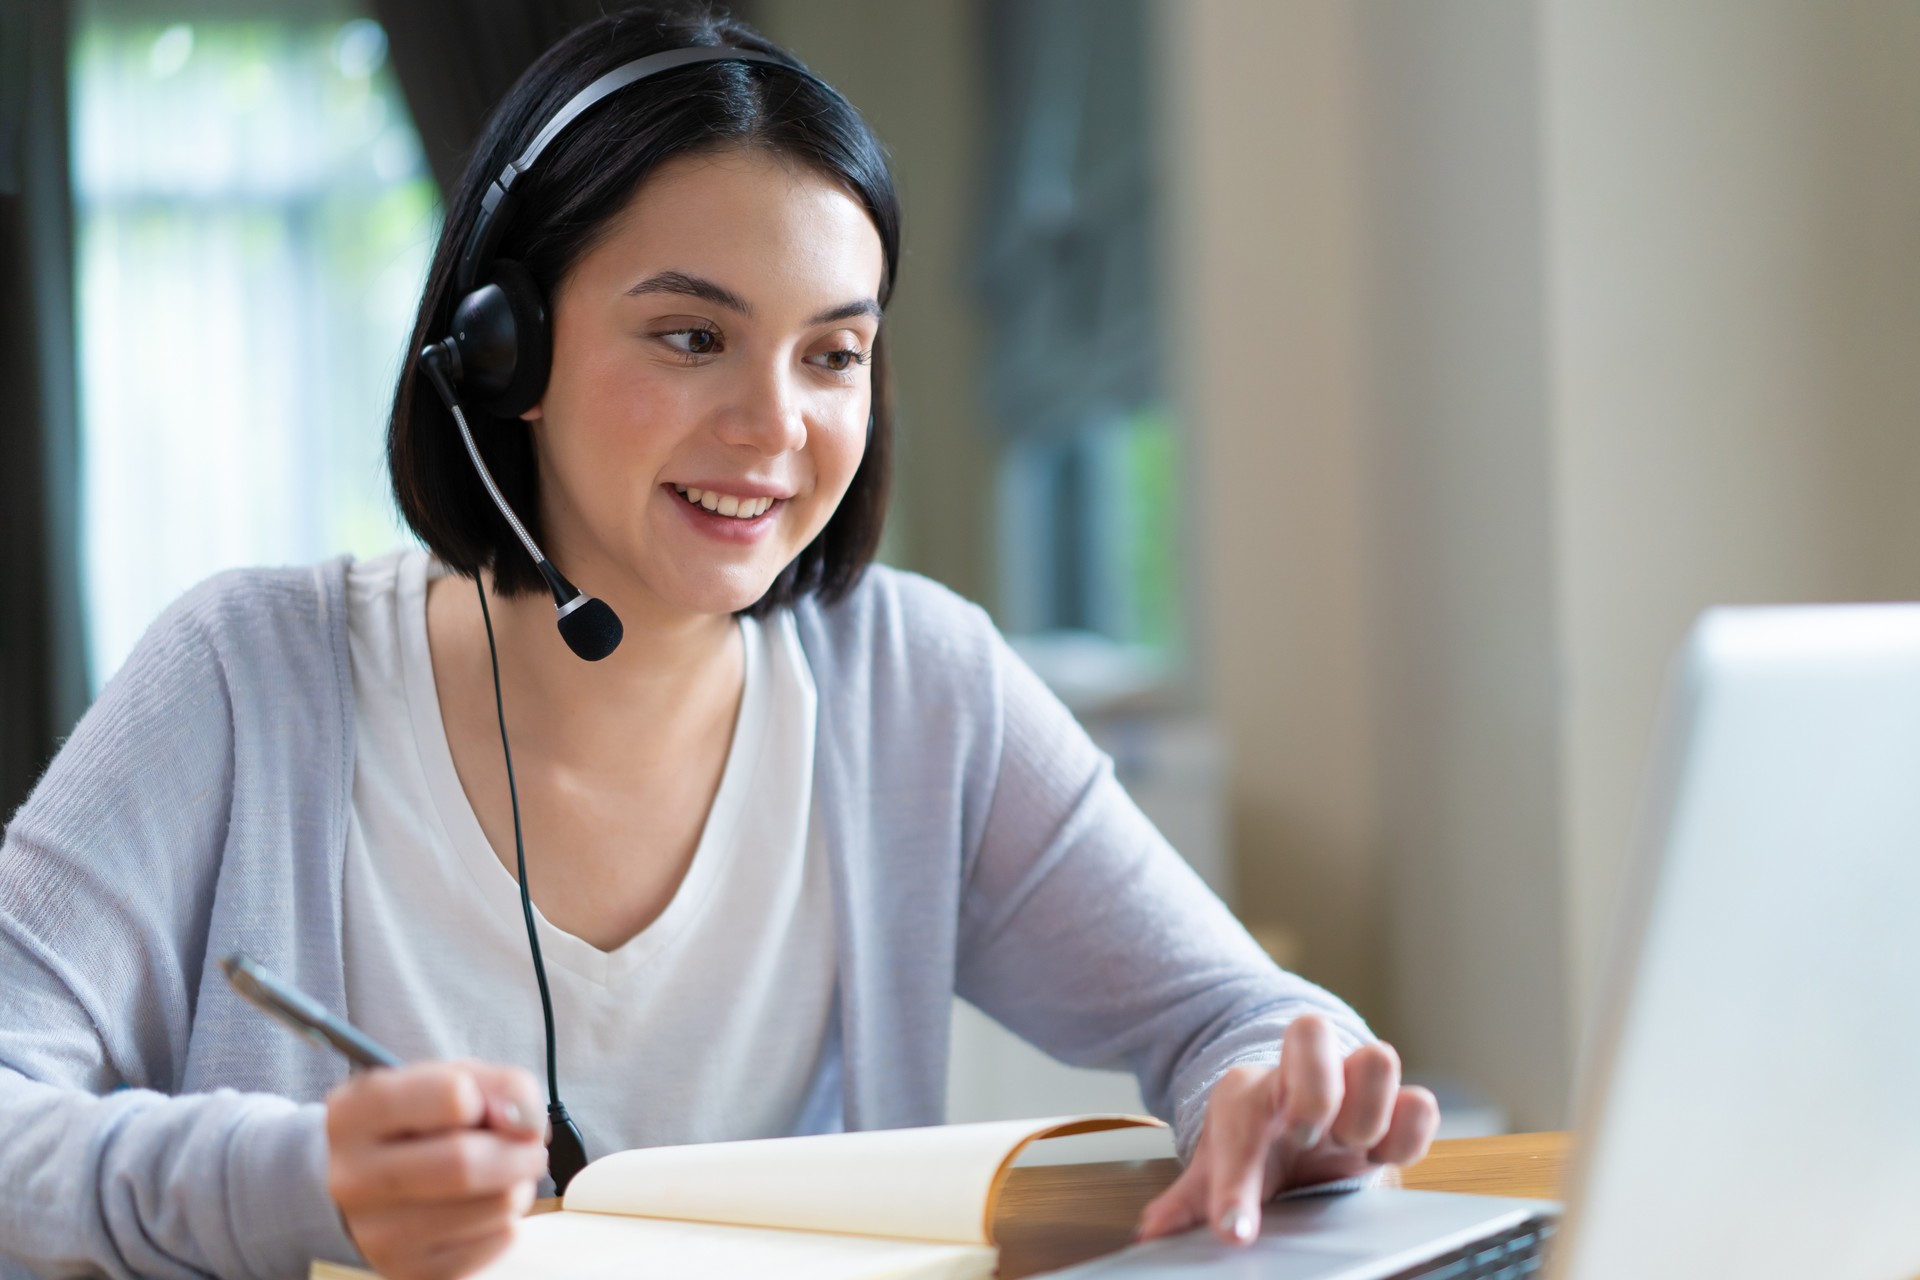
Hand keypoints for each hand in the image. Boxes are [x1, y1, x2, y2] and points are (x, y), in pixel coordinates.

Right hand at [326, 1060, 548, 1279]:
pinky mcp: (409, 1271)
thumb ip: (499, 1086)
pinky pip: (495, 1243)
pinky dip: (509, 1221)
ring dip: (520, 1186)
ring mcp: (377, 1234)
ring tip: (506, 1176)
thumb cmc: (419, 1123)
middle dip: (519, 1151)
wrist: (369, 1186)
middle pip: (465, 1162)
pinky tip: (486, 1207)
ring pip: (492, 1206)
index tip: (496, 1108)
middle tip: (531, 1148)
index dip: (492, 1099)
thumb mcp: (451, 1080)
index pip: (451, 1096)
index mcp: (356, 1114)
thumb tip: (526, 1123)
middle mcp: (354, 1178)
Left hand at [1135, 1014, 1438, 1245]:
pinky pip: (1421, 1106)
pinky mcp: (1395, 1114)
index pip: (1238, 1129)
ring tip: (1353, 1142)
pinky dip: (1413, 1128)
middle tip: (1308, 1137)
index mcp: (1249, 1094)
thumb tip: (1153, 1231)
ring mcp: (1354, 1090)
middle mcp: (1304, 1078)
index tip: (1235, 1229)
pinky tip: (1386, 1152)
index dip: (1236, 1184)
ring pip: (1377, 1059)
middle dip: (1315, 1090)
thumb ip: (1190, 1198)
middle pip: (1312, 1034)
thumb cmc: (1258, 1134)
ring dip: (1369, 1108)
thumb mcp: (1218, 1162)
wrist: (1302, 1105)